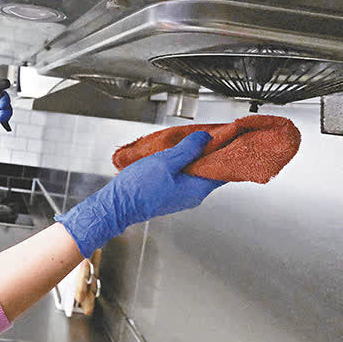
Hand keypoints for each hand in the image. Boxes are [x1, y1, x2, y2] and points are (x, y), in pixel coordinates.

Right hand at [55, 132, 224, 257]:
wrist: (117, 206)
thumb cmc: (139, 188)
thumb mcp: (166, 161)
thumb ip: (189, 149)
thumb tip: (206, 139)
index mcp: (197, 188)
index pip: (223, 169)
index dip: (225, 152)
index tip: (224, 137)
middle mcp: (192, 195)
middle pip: (210, 170)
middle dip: (209, 152)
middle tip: (205, 135)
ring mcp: (181, 195)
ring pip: (195, 172)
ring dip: (194, 157)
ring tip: (188, 142)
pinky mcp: (169, 194)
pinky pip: (183, 176)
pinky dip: (183, 164)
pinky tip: (173, 155)